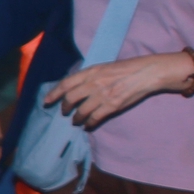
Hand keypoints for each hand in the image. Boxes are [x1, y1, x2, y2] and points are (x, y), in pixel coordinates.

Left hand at [45, 53, 190, 128]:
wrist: (147, 72)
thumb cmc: (126, 68)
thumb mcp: (103, 67)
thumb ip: (89, 76)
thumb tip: (75, 85)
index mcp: (91, 72)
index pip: (65, 83)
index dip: (54, 93)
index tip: (46, 101)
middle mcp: (94, 83)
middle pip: (70, 99)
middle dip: (64, 108)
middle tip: (64, 112)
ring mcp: (103, 95)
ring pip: (81, 111)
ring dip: (76, 118)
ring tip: (75, 121)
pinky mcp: (112, 106)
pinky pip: (95, 118)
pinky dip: (90, 123)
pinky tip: (88, 126)